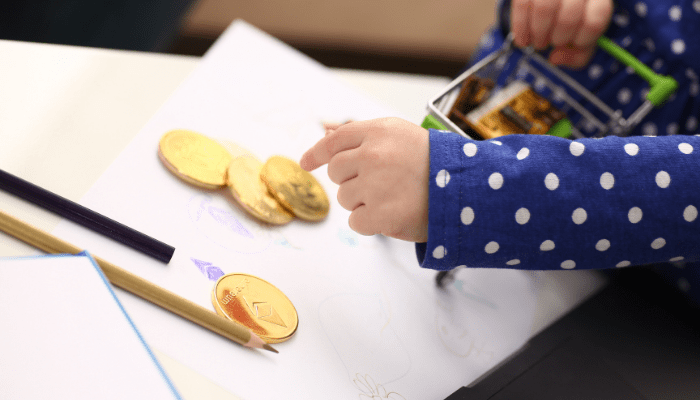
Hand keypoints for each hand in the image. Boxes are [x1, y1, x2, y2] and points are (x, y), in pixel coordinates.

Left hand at [300, 118, 429, 241]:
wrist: (466, 189)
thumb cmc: (434, 162)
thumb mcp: (400, 135)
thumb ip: (363, 136)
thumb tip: (325, 135)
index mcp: (378, 132)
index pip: (334, 141)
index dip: (316, 153)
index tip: (306, 163)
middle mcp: (373, 155)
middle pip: (336, 172)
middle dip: (352, 179)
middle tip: (381, 182)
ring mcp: (375, 185)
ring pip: (345, 198)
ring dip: (363, 201)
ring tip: (393, 196)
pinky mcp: (380, 214)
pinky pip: (355, 222)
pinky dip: (370, 222)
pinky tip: (392, 213)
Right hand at [511, 0, 612, 67]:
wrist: (548, 1)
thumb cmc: (567, 18)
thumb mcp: (581, 34)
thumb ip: (579, 53)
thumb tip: (555, 59)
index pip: (595, 21)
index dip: (583, 41)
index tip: (573, 45)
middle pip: (568, 17)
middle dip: (557, 39)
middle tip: (551, 43)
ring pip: (544, 8)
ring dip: (538, 35)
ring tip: (537, 41)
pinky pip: (522, 5)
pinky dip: (520, 28)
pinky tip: (523, 39)